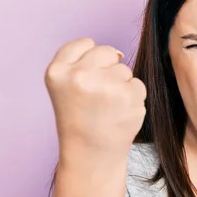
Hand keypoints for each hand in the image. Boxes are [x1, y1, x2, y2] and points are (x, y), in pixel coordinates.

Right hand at [45, 38, 146, 161]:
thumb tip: (119, 53)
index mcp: (58, 71)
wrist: (91, 153)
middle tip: (97, 96)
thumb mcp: (64, 85)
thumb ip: (81, 61)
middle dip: (108, 70)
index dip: (89, 62)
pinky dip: (133, 98)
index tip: (84, 83)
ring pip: (125, 70)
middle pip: (108, 52)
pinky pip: (138, 85)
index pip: (84, 43)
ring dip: (121, 86)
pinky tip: (120, 113)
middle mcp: (80, 76)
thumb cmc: (80, 116)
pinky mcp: (129, 97)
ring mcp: (106, 86)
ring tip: (108, 107)